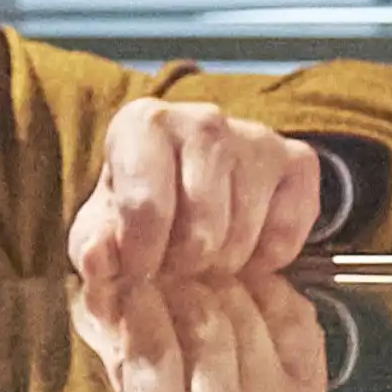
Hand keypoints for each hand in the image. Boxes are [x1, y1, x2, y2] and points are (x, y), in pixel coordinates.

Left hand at [67, 97, 332, 282]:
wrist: (190, 187)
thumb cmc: (138, 208)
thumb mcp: (101, 231)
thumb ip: (92, 250)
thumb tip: (99, 259)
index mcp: (143, 124)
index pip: (147, 209)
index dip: (141, 259)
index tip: (138, 272)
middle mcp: (203, 119)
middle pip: (202, 231)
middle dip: (184, 266)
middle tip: (174, 264)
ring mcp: (256, 137)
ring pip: (243, 239)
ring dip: (223, 267)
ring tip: (204, 257)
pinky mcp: (298, 161)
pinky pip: (286, 237)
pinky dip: (265, 261)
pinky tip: (243, 248)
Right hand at [73, 272, 335, 391]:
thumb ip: (113, 343)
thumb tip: (102, 292)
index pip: (155, 351)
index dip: (140, 305)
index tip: (132, 283)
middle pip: (204, 322)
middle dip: (180, 286)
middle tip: (168, 272)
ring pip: (245, 310)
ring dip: (220, 284)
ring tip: (203, 282)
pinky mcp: (305, 387)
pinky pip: (291, 316)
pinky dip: (269, 294)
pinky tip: (248, 294)